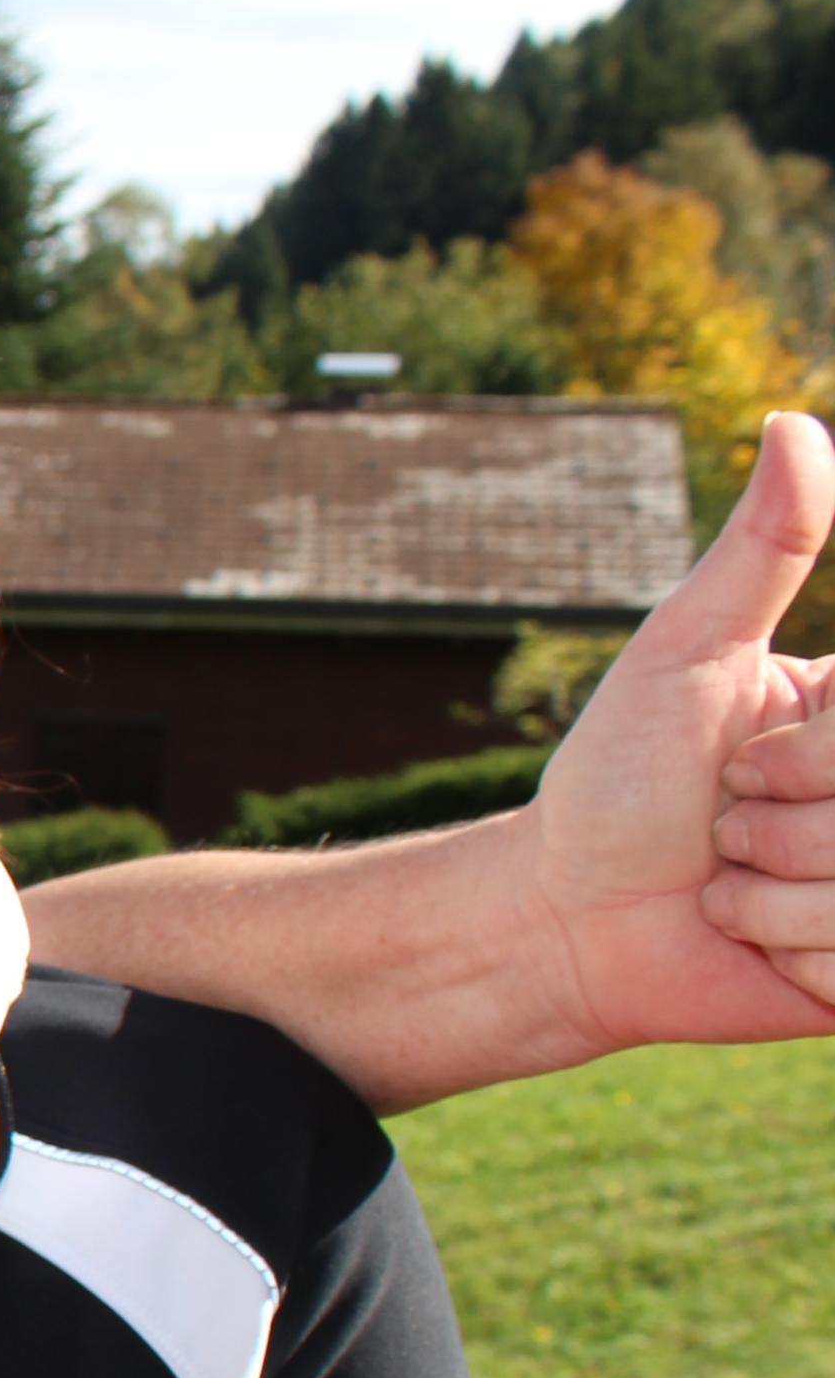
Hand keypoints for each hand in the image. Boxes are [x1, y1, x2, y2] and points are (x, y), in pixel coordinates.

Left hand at [521, 414, 834, 1054]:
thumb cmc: (619, 779)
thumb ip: (762, 550)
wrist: (568, 917)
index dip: (809, 756)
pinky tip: (753, 941)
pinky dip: (788, 954)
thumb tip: (795, 423)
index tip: (742, 764)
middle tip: (727, 828)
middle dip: (781, 824)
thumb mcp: (686, 654)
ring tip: (733, 885)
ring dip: (774, 899)